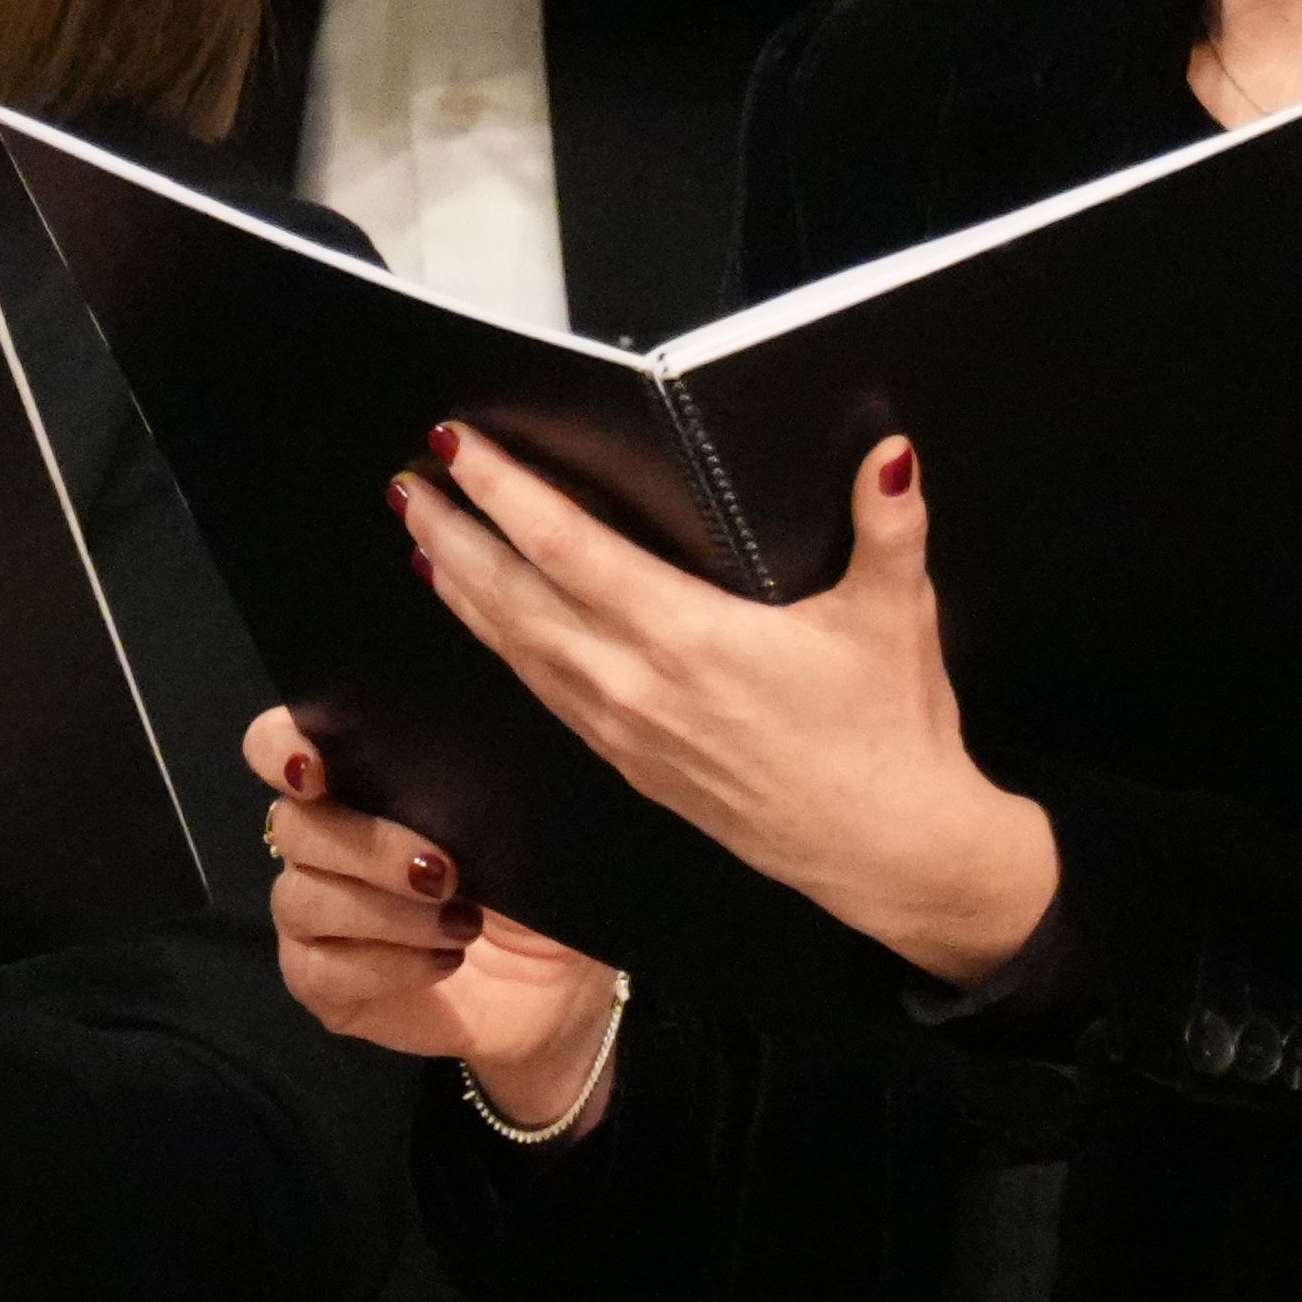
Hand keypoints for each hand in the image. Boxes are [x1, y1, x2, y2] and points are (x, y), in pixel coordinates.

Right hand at [237, 704, 629, 1123]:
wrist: (559, 980)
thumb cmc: (532, 876)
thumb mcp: (518, 813)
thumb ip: (478, 763)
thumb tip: (464, 714)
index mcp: (355, 783)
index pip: (277, 745)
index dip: (280, 749)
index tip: (316, 769)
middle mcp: (321, 842)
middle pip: (293, 826)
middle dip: (369, 847)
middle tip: (444, 871)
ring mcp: (312, 917)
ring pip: (301, 899)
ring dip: (385, 912)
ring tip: (464, 925)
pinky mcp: (320, 984)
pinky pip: (320, 971)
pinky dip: (388, 966)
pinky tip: (445, 961)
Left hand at [404, 426, 1058, 989]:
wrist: (890, 854)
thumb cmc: (889, 737)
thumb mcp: (894, 615)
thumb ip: (889, 525)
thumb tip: (889, 454)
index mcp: (688, 637)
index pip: (566, 548)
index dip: (503, 492)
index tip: (458, 447)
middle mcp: (638, 685)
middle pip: (514, 599)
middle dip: (454, 535)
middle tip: (408, 481)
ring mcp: (627, 731)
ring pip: (518, 650)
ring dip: (463, 592)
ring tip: (424, 540)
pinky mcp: (633, 765)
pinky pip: (546, 693)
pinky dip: (504, 649)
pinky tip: (489, 627)